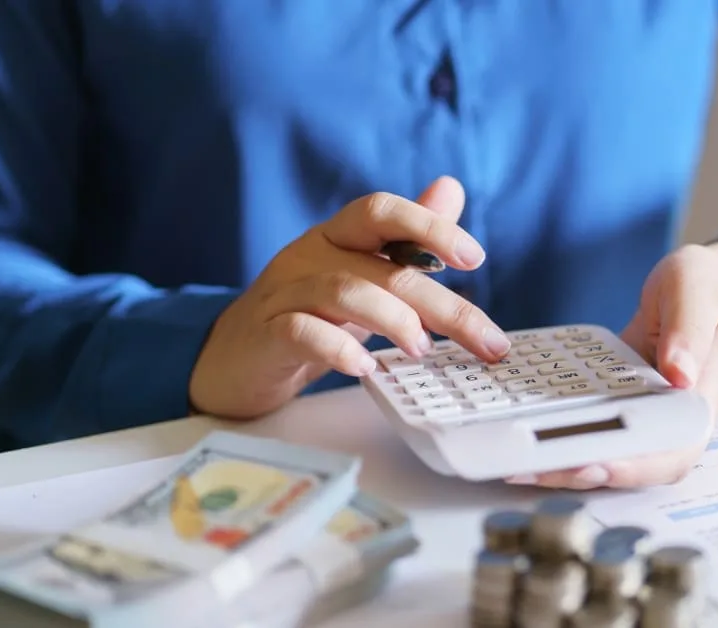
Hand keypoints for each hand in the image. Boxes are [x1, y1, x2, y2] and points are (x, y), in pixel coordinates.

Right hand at [189, 176, 511, 417]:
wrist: (233, 359)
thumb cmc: (306, 314)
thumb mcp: (361, 273)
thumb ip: (406, 238)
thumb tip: (452, 190)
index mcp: (338, 237)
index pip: (381, 210)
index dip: (429, 226)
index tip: (474, 258)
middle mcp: (310, 255)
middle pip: (384, 268)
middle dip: (444, 305)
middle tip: (485, 340)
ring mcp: (284, 293)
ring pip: (344, 292)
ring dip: (394, 320)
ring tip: (423, 349)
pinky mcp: (266, 334)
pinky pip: (301, 332)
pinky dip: (337, 349)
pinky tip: (365, 367)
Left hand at [507, 241, 717, 489]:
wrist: (701, 288)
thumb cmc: (706, 287)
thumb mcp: (699, 290)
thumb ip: (689, 328)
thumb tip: (680, 374)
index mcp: (699, 401)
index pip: (672, 453)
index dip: (632, 467)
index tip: (590, 464)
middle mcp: (671, 421)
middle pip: (631, 466)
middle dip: (580, 473)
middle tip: (529, 468)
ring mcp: (643, 418)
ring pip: (606, 457)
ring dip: (562, 466)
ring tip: (514, 463)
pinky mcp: (617, 409)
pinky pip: (589, 433)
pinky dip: (556, 442)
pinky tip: (519, 438)